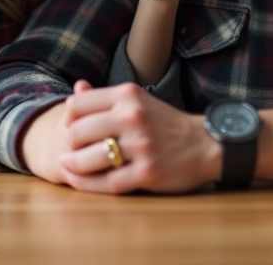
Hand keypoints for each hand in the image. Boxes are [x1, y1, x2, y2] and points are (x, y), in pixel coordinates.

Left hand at [55, 80, 219, 193]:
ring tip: (68, 167)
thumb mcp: (138, 101)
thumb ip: (106, 97)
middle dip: (68, 144)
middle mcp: (133, 117)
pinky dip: (87, 184)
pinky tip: (80, 181)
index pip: (77, 104)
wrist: (205, 144)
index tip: (70, 128)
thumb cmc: (165, 123)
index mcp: (128, 95)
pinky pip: (106, 182)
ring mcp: (141, 145)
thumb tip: (77, 86)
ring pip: (88, 159)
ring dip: (73, 166)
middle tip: (68, 151)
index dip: (68, 118)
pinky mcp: (148, 172)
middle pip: (77, 132)